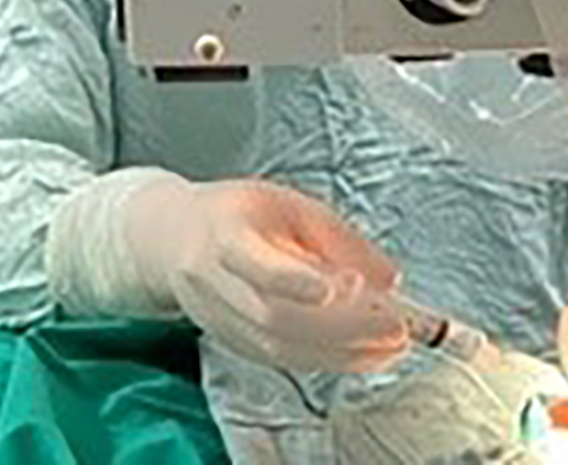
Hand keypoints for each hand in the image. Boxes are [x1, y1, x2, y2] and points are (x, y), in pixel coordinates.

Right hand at [125, 178, 410, 372]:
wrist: (172, 241)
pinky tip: (367, 357)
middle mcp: (213, 282)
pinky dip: (328, 361)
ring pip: (279, 347)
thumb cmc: (241, 215)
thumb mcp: (290, 205)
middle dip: (341, 326)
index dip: (300, 280)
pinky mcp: (232, 344)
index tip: (351, 287)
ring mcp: (218, 320)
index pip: (257, 264)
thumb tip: (390, 280)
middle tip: (395, 326)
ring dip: (342, 352)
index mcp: (224, 233)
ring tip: (393, 346)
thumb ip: (340, 239)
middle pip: (274, 315)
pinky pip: (281, 360)